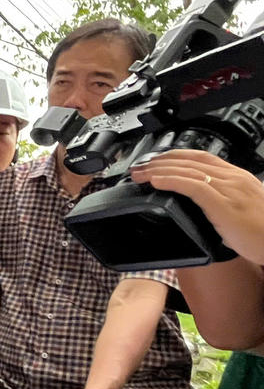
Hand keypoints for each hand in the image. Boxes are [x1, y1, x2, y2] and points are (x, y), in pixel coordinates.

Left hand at [130, 149, 263, 263]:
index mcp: (237, 177)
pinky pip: (192, 186)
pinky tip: (156, 181)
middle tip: (138, 167)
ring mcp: (229, 189)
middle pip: (189, 160)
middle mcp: (232, 178)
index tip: (155, 161)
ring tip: (140, 174)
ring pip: (187, 170)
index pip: (200, 157)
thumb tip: (200, 208)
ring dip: (158, 170)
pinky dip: (171, 181)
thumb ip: (221, 203)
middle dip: (159, 161)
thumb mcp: (240, 209)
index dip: (174, 156)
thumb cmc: (263, 232)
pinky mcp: (223, 203)